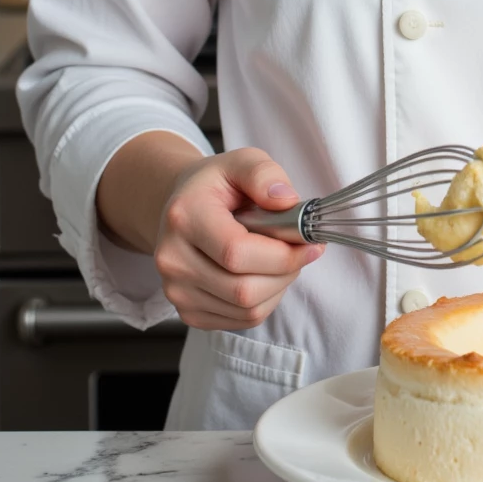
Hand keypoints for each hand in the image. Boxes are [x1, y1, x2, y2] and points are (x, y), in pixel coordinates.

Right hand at [154, 147, 324, 330]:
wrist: (183, 208)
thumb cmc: (217, 185)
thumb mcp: (242, 161)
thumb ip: (264, 174)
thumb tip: (286, 200)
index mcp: (184, 217)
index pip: (236, 252)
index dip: (281, 254)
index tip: (310, 243)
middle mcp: (172, 259)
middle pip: (243, 289)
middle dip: (286, 272)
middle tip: (301, 251)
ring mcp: (177, 291)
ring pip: (247, 309)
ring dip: (278, 287)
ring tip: (281, 259)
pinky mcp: (187, 312)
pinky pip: (242, 320)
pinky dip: (265, 301)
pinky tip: (264, 275)